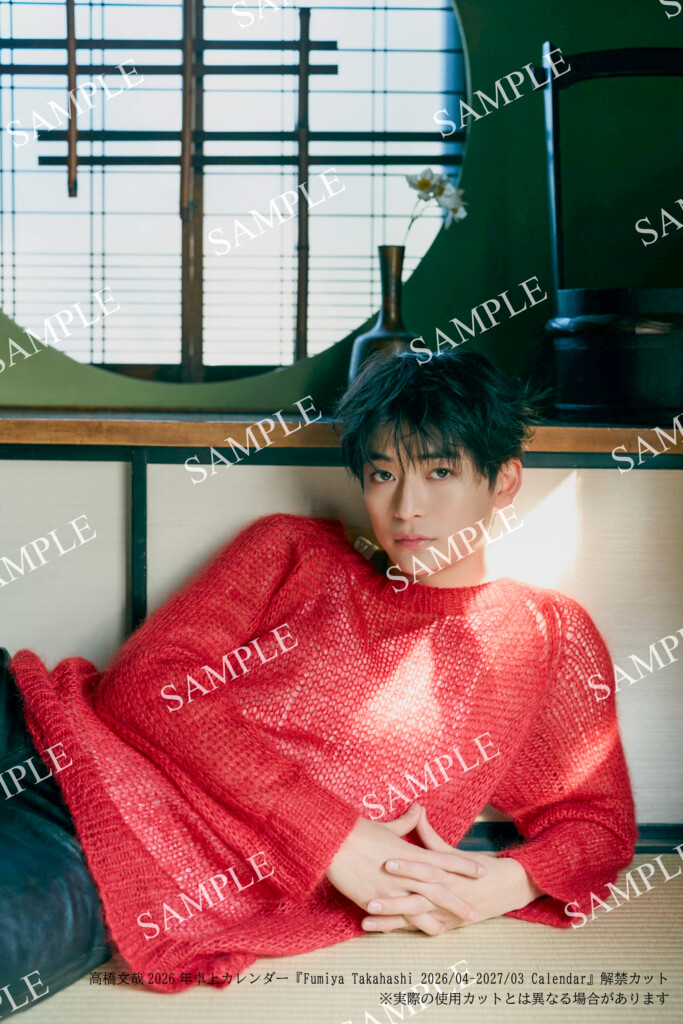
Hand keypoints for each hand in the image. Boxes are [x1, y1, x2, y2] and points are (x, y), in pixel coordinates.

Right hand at [325, 803, 485, 922]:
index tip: (481, 871)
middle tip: (475, 913)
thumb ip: (407, 823)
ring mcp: (389, 889)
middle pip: (437, 890)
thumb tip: (419, 809)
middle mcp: (404, 874)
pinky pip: (391, 917)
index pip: (443, 860)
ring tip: (447, 930)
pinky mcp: (372, 900)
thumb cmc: (359, 831)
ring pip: (417, 909)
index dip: (463, 866)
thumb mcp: (387, 827)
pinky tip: (410, 933)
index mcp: (409, 853)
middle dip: (457, 901)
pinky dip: (403, 926)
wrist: (332, 842)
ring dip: (433, 920)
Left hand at [361, 805, 542, 933]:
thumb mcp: (454, 853)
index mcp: (449, 874)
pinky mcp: (444, 926)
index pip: (426, 869)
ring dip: (390, 919)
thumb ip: (430, 837)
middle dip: (393, 901)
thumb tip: (417, 810)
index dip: (407, 866)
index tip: (386, 862)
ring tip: (366, 918)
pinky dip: (399, 930)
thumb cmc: (480, 866)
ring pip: (414, 919)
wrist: (509, 888)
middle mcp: (447, 896)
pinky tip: (378, 930)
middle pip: (417, 899)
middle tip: (369, 899)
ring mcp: (445, 914)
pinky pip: (418, 929)